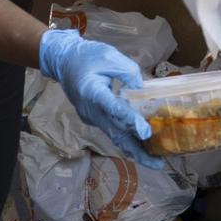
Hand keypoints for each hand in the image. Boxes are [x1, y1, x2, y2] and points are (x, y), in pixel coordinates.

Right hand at [38, 29, 162, 168]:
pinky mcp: (95, 119)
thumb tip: (143, 92)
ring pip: (114, 137)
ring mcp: (91, 117)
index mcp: (92, 92)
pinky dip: (128, 140)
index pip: (113, 108)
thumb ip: (130, 73)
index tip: (145, 132)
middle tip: (158, 164)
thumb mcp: (111, 56)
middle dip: (137, 150)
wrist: (63, 61)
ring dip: (134, 151)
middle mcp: (90, 110)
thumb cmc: (87, 56)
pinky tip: (144, 147)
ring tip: (155, 162)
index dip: (130, 121)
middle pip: (115, 133)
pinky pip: (112, 131)